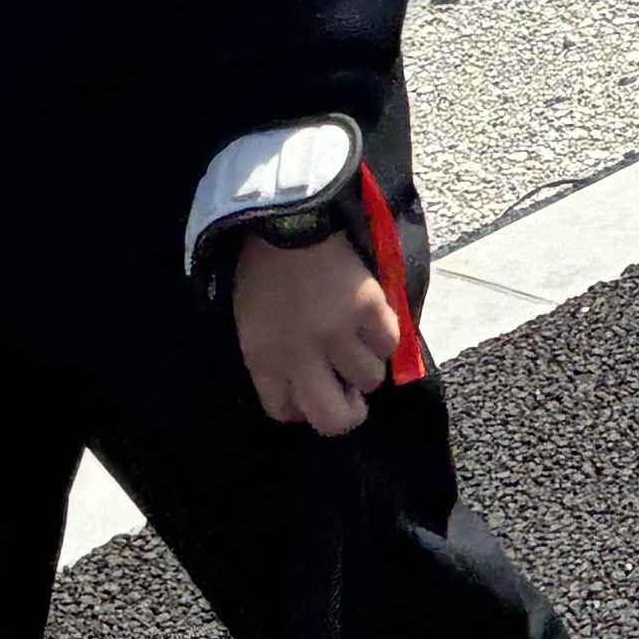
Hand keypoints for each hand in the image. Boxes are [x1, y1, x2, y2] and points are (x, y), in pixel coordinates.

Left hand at [230, 227, 402, 435]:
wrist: (290, 219)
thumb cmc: (263, 272)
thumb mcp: (249, 323)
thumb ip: (269, 360)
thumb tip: (301, 389)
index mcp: (264, 359)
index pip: (285, 413)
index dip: (302, 407)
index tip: (311, 391)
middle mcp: (302, 355)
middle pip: (333, 419)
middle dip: (347, 416)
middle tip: (353, 399)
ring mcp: (339, 333)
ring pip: (369, 379)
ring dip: (367, 365)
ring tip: (359, 343)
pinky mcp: (369, 308)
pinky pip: (389, 343)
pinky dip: (384, 336)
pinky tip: (372, 321)